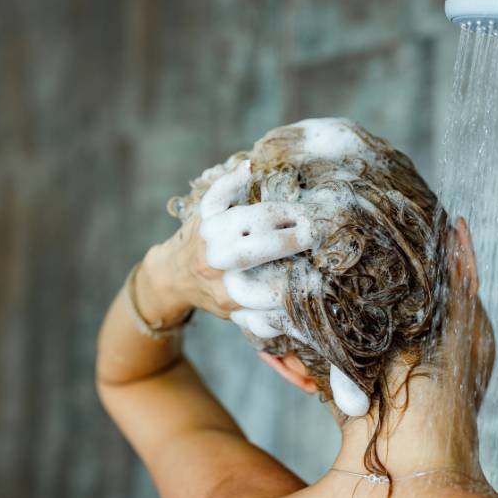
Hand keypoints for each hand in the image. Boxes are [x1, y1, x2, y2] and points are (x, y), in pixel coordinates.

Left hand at [136, 159, 318, 324]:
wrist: (173, 276)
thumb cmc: (217, 294)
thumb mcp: (241, 316)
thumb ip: (270, 321)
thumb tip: (308, 328)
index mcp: (231, 295)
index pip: (273, 289)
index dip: (301, 280)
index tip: (324, 270)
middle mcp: (218, 266)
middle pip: (257, 249)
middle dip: (290, 240)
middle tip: (316, 233)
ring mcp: (209, 238)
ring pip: (243, 219)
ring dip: (276, 213)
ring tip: (301, 213)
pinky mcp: (203, 215)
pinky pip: (216, 195)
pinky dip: (231, 180)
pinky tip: (249, 170)